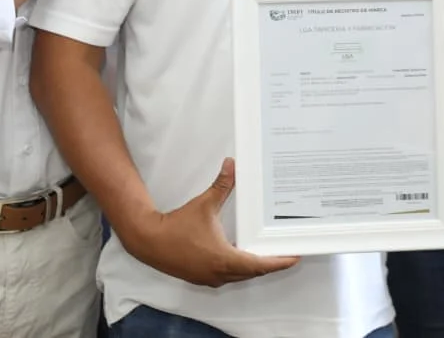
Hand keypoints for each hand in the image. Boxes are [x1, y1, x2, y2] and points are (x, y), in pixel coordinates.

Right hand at [123, 158, 300, 287]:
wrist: (149, 240)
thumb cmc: (177, 226)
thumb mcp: (204, 204)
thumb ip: (221, 186)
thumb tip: (232, 166)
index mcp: (224, 259)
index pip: (260, 264)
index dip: (279, 262)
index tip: (294, 257)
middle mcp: (219, 273)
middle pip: (253, 272)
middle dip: (269, 263)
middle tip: (284, 252)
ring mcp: (210, 278)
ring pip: (240, 276)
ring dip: (253, 267)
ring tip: (267, 253)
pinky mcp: (201, 278)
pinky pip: (227, 276)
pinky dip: (238, 268)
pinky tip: (241, 256)